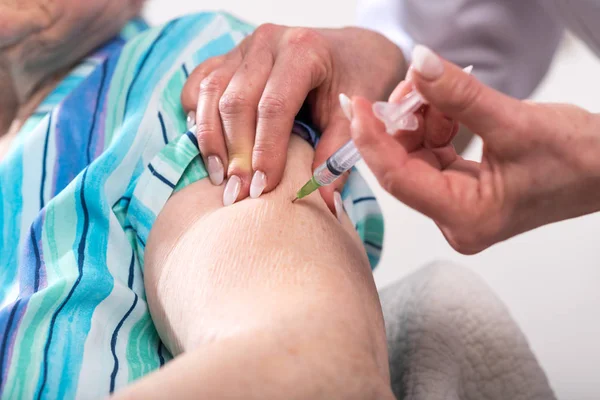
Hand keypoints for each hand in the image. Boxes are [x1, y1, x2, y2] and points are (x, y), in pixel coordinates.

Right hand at [181, 24, 405, 206]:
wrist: (351, 50)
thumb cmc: (354, 81)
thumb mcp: (353, 116)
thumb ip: (337, 155)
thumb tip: (325, 201)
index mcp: (303, 50)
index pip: (274, 106)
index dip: (266, 150)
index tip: (263, 188)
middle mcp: (268, 42)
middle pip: (237, 101)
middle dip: (235, 153)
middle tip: (238, 193)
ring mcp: (243, 47)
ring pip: (211, 92)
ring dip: (210, 139)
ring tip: (219, 178)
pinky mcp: (228, 56)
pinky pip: (200, 83)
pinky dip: (197, 114)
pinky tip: (207, 146)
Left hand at [351, 45, 599, 253]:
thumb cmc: (580, 160)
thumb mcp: (515, 122)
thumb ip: (461, 96)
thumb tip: (419, 64)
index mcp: (466, 218)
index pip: (399, 178)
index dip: (372, 138)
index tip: (356, 104)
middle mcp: (457, 219)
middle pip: (405, 166)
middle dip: (402, 122)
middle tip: (413, 83)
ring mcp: (460, 205)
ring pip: (418, 156)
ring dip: (422, 119)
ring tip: (441, 90)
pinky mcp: (466, 189)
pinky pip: (435, 153)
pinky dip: (437, 125)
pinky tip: (450, 105)